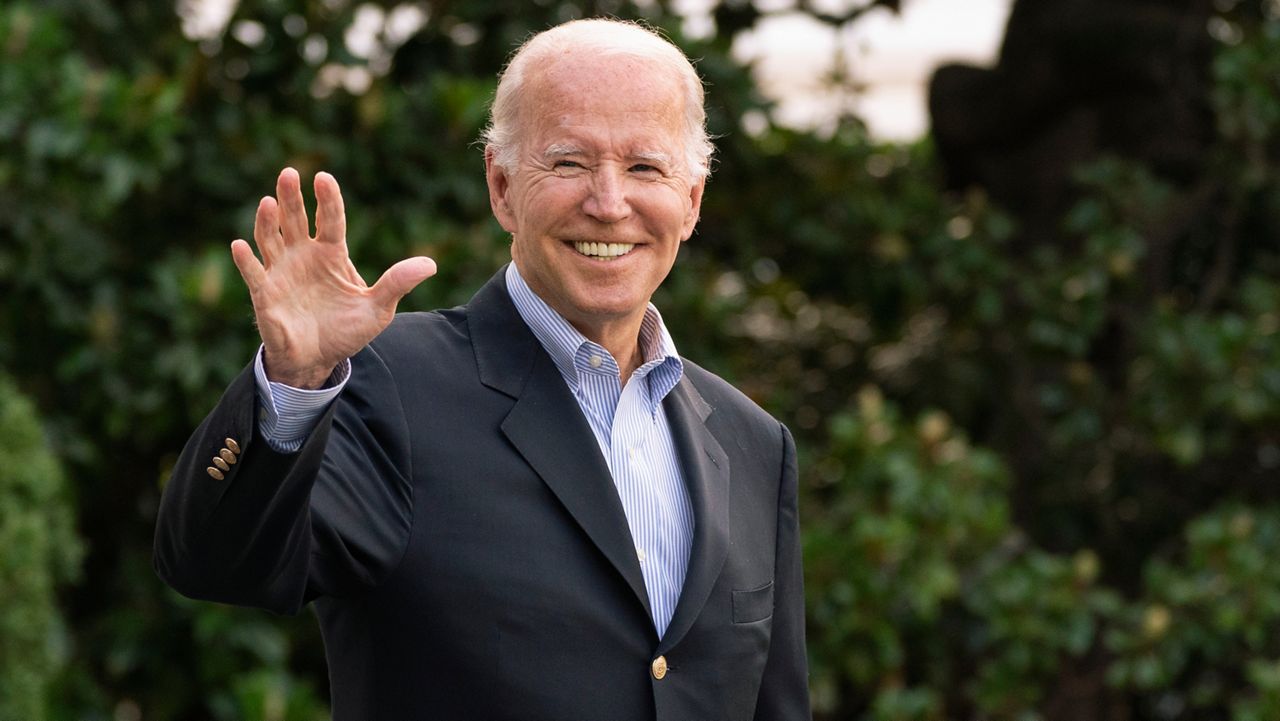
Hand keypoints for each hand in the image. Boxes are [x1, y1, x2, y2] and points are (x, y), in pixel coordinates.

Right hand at [230, 168, 436, 388]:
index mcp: (331, 254)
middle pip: (295, 219)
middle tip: (290, 174)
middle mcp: (303, 256)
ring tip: (268, 202)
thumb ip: (397, 283)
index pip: (330, 220)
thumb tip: (431, 264)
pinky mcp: (265, 293)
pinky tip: (240, 245)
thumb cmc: (346, 331)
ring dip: (267, 221)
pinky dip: (246, 260)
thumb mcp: (378, 308)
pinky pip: (253, 273)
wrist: (318, 360)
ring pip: (271, 239)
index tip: (324, 178)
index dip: (327, 199)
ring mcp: (281, 272)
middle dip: (292, 197)